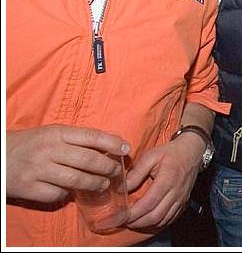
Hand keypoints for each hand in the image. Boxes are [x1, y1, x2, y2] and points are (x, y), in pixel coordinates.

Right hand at [6, 125, 129, 203]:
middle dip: (108, 167)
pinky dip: (67, 194)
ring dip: (95, 183)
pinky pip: (57, 194)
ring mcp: (38, 170)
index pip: (91, 136)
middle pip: (88, 160)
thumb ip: (78, 138)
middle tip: (117, 172)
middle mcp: (49, 150)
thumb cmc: (31, 143)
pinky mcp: (29, 188)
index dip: (112, 143)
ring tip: (103, 184)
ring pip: (76, 179)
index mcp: (57, 133)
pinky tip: (71, 191)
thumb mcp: (53, 133)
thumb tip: (112, 142)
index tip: (126, 149)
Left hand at [125, 133, 203, 228]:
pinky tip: (148, 220)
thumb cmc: (170, 152)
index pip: (148, 204)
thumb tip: (121, 188)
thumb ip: (136, 172)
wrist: (192, 151)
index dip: (133, 214)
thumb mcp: (151, 156)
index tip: (120, 216)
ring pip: (163, 220)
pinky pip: (171, 218)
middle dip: (137, 222)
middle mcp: (176, 192)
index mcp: (167, 180)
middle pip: (155, 216)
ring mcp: (181, 198)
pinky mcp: (183, 201)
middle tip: (123, 221)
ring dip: (146, 225)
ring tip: (133, 222)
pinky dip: (158, 223)